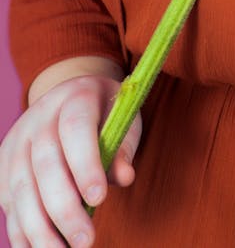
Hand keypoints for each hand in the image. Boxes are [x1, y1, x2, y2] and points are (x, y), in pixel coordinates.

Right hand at [0, 75, 140, 247]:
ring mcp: (17, 143)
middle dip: (64, 209)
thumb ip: (123, 148)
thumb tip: (124, 177)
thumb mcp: (123, 119)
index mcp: (74, 98)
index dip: (85, 165)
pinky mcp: (4, 168)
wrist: (69, 100)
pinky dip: (22, 233)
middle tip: (86, 241)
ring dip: (40, 229)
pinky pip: (9, 204)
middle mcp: (40, 119)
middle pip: (45, 165)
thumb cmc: (104, 115)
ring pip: (21, 189)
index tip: (99, 199)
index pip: (76, 129)